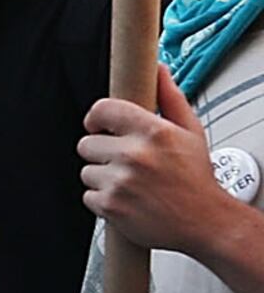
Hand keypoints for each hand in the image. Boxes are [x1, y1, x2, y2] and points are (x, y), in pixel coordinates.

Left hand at [83, 76, 249, 258]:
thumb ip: (170, 98)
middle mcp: (134, 154)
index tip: (101, 125)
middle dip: (103, 152)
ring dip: (103, 177)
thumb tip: (159, 69)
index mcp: (153, 132)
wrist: (205, 222)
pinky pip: (88, 195)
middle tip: (127, 162)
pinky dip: (103, 199)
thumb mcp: (190, 132)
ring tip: (132, 183)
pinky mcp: (109, 205)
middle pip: (86, 143)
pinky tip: (128, 199)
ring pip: (86, 171)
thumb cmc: (196, 178)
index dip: (97, 118)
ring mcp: (120, 181)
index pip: (102, 109)